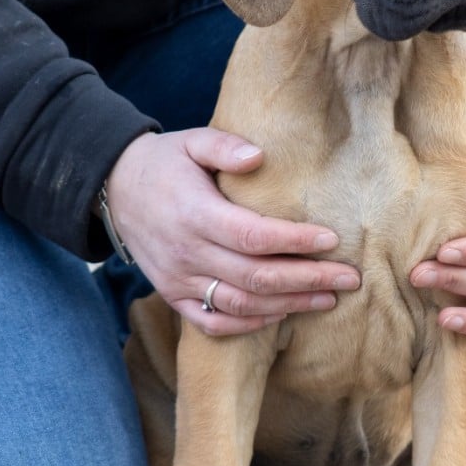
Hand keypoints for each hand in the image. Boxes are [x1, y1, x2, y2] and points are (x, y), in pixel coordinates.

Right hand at [104, 129, 359, 335]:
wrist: (115, 188)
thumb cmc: (164, 163)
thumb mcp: (191, 141)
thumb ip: (225, 146)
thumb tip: (259, 156)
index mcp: (195, 213)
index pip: (253, 236)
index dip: (295, 241)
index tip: (332, 240)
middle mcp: (187, 252)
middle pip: (256, 276)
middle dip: (308, 280)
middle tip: (349, 279)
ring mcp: (179, 279)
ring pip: (241, 304)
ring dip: (288, 305)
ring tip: (328, 299)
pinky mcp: (173, 295)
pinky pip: (214, 322)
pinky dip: (250, 325)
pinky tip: (282, 315)